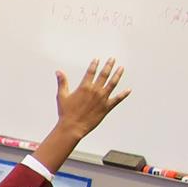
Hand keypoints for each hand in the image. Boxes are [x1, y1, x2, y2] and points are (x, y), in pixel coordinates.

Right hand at [33, 56, 128, 171]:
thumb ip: (62, 82)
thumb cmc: (66, 112)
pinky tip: (128, 90)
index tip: (97, 59)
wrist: (73, 127)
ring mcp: (102, 99)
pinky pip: (117, 99)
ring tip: (121, 68)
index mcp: (84, 87)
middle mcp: (95, 91)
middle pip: (104, 75)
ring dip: (117, 75)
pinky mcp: (107, 107)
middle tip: (112, 59)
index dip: (94, 65)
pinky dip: (123, 94)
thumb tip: (58, 71)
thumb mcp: (61, 96)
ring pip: (112, 84)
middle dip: (108, 66)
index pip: (91, 72)